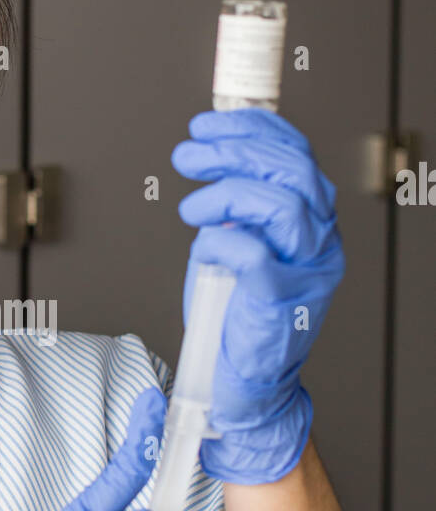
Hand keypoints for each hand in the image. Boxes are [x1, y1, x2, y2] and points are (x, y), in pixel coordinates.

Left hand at [171, 108, 344, 483]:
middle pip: (292, 171)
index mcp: (313, 223)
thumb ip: (236, 206)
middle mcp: (320, 244)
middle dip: (234, 150)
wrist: (243, 386)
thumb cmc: (236, 317)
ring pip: (282, 204)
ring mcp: (304, 273)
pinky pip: (253, 254)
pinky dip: (219, 240)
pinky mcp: (279, 303)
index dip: (251, 129)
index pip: (296, 155)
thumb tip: (210, 157)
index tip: (207, 124)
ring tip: (191, 207)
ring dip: (226, 193)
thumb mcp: (237, 244)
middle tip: (190, 153)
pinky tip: (202, 246)